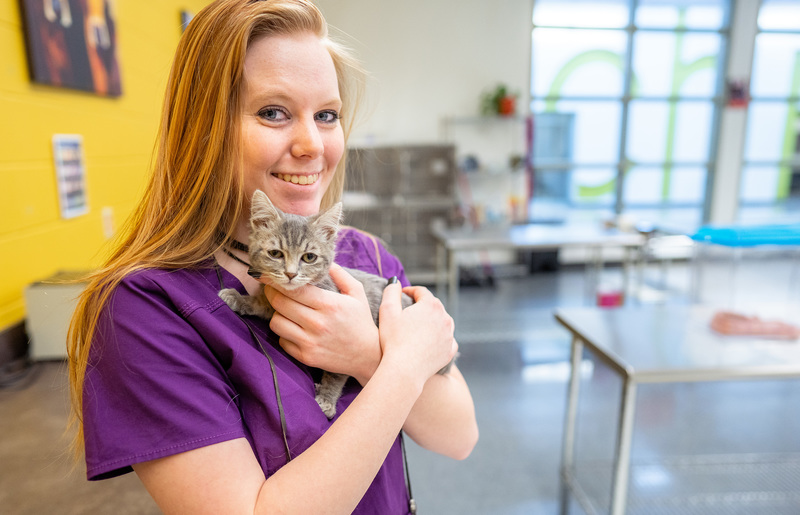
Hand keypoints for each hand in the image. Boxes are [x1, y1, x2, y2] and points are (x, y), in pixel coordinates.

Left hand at [264, 264, 380, 383]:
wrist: (368, 356)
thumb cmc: (361, 322)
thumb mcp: (357, 293)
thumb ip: (340, 274)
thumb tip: (324, 261)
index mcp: (329, 304)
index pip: (294, 289)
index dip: (279, 281)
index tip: (273, 277)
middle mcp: (318, 323)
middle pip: (280, 303)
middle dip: (272, 293)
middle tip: (274, 290)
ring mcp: (310, 342)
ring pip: (276, 323)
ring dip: (278, 314)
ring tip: (286, 311)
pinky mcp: (306, 357)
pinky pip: (282, 341)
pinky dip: (285, 334)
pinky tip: (295, 329)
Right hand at [378, 281, 457, 384]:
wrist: (405, 370)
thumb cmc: (393, 340)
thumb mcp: (387, 311)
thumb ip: (391, 292)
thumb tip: (395, 282)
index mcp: (431, 305)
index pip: (421, 291)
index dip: (410, 290)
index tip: (402, 293)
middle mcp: (445, 317)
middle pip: (434, 305)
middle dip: (422, 305)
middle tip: (410, 309)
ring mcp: (449, 334)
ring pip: (443, 322)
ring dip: (433, 320)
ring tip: (420, 325)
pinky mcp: (450, 350)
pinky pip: (447, 339)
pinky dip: (440, 338)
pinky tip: (431, 340)